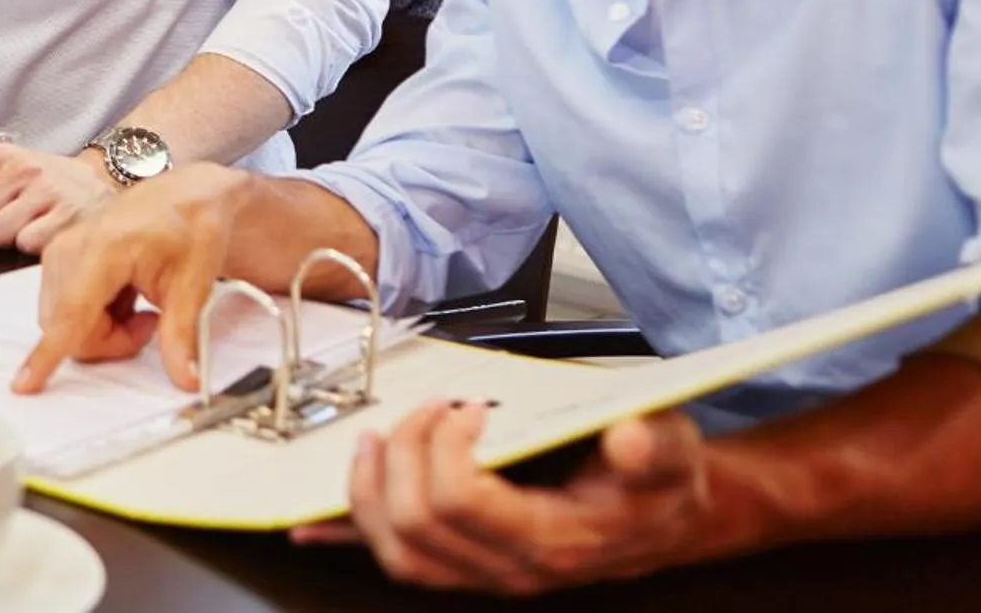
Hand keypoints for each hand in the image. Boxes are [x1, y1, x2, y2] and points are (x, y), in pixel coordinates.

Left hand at [0, 144, 116, 255]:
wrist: (100, 185)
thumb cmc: (46, 185)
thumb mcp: (8, 172)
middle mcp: (22, 169)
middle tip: (16, 218)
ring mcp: (46, 191)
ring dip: (12, 238)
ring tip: (32, 224)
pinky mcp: (67, 218)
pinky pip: (27, 244)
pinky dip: (35, 246)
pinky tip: (49, 231)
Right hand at [12, 164, 246, 394]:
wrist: (184, 196)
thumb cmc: (189, 226)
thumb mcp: (195, 282)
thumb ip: (182, 335)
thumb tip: (186, 379)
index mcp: (105, 248)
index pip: (71, 311)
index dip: (48, 353)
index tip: (25, 383)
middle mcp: (71, 247)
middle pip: (68, 328)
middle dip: (108, 342)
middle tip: (150, 326)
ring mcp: (60, 252)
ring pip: (62, 323)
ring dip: (101, 331)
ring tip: (139, 308)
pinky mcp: (58, 258)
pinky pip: (63, 310)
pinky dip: (92, 318)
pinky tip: (122, 300)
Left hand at [290, 403, 717, 592]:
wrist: (664, 517)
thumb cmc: (656, 479)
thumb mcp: (670, 448)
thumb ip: (652, 446)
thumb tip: (626, 440)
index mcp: (554, 539)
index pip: (462, 503)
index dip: (445, 450)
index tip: (465, 410)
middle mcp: (511, 568)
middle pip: (416, 524)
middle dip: (407, 453)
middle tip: (426, 410)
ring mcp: (484, 571)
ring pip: (397, 552)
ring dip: (369, 492)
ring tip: (376, 440)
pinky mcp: (465, 563)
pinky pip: (398, 561)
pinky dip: (351, 539)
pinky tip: (310, 530)